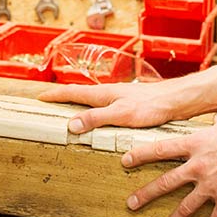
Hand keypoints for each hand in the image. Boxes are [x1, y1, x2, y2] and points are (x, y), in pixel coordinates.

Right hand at [37, 82, 177, 133]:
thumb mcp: (121, 115)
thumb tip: (72, 124)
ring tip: (69, 111)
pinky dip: (94, 111)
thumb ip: (96, 118)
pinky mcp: (129, 104)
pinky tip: (99, 118)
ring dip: (78, 104)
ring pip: (92, 100)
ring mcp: (119, 98)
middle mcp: (109, 93)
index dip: (56, 95)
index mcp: (103, 93)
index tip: (40, 97)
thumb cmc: (151, 105)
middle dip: (63, 97)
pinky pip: (104, 107)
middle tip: (50, 102)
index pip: (72, 92)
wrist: (175, 101)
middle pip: (80, 94)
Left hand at [123, 113, 216, 216]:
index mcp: (197, 144)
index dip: (141, 155)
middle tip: (131, 203)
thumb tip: (215, 119)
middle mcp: (199, 166)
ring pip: (185, 207)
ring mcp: (211, 186)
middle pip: (166, 182)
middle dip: (146, 194)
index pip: (161, 149)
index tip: (126, 161)